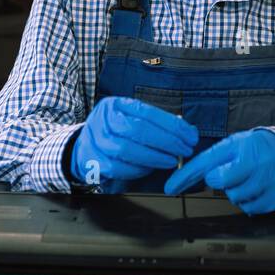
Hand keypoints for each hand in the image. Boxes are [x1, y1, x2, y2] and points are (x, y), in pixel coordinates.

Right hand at [71, 96, 197, 189]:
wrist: (83, 147)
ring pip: (126, 149)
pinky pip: (118, 168)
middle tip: (185, 150)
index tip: (190, 136)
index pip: (147, 112)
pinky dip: (138, 170)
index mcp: (115, 105)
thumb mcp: (131, 120)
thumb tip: (188, 131)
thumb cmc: (114, 133)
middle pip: (137, 129)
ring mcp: (96, 140)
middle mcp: (103, 119)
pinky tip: (151, 169)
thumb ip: (156, 124)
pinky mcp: (92, 160)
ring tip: (171, 160)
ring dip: (154, 157)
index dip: (172, 125)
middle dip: (166, 141)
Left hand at [162, 129, 274, 214]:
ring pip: (234, 198)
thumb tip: (192, 173)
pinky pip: (249, 208)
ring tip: (246, 178)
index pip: (207, 164)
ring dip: (235, 191)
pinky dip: (248, 201)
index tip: (170, 187)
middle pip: (220, 183)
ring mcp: (265, 183)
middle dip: (220, 179)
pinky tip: (255, 188)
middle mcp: (254, 165)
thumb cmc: (259, 149)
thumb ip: (215, 157)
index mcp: (240, 148)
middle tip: (231, 171)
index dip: (185, 177)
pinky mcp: (274, 199)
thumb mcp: (236, 144)